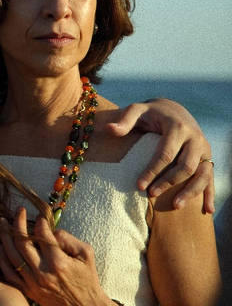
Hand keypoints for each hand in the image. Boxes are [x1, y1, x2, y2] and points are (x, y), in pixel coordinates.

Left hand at [0, 208, 111, 305]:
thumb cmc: (87, 278)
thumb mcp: (86, 254)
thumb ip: (68, 238)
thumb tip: (50, 230)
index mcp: (58, 262)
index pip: (42, 235)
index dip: (39, 222)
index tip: (39, 217)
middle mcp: (43, 272)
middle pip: (22, 242)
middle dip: (18, 223)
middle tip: (18, 211)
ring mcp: (33, 283)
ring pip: (12, 256)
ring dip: (5, 236)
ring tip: (2, 222)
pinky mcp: (28, 291)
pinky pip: (9, 273)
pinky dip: (2, 259)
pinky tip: (1, 246)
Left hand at [105, 98, 214, 212]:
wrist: (174, 110)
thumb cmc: (151, 113)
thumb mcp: (137, 110)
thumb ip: (125, 120)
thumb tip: (110, 130)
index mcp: (178, 127)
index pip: (165, 153)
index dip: (152, 171)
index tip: (138, 186)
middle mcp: (195, 138)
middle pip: (185, 166)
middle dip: (168, 182)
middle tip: (151, 194)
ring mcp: (204, 149)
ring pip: (202, 174)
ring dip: (190, 192)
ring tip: (175, 206)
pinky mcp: (208, 157)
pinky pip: (211, 177)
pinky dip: (210, 194)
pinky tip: (207, 210)